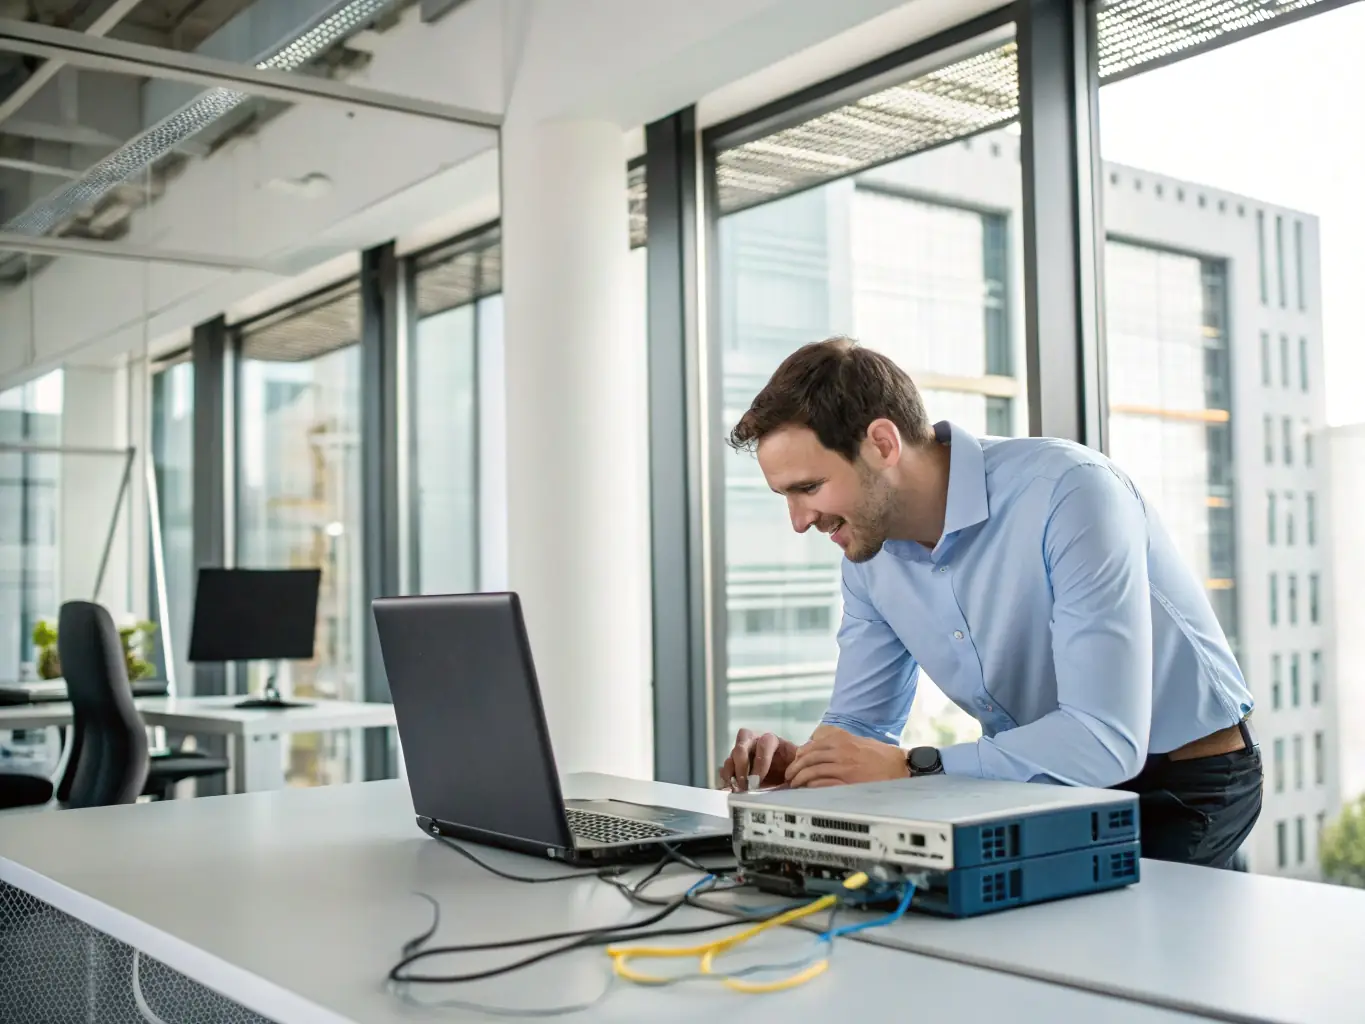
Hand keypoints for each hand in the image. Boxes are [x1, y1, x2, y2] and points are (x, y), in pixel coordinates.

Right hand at [718, 728, 796, 790]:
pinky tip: (731, 791)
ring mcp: (743, 754)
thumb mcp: (798, 768)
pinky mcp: (735, 766)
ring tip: (737, 789)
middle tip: (745, 784)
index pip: (764, 743)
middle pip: (742, 743)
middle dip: (741, 764)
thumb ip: (796, 770)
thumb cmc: (793, 770)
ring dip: (731, 773)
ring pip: (731, 756)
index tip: (759, 780)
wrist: (787, 777)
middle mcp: (755, 743)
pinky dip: (726, 780)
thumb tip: (794, 778)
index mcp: (772, 741)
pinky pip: (725, 769)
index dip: (760, 761)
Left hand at [784, 725, 908, 788]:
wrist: (901, 768)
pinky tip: (808, 791)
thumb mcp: (860, 742)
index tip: (795, 763)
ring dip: (800, 779)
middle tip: (789, 776)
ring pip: (813, 771)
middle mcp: (840, 752)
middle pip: (808, 758)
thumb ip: (841, 743)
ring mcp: (844, 767)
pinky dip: (812, 787)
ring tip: (795, 786)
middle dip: (795, 768)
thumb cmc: (882, 757)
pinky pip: (823, 784)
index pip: (812, 746)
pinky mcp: (848, 783)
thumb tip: (822, 748)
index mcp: (842, 740)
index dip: (799, 756)